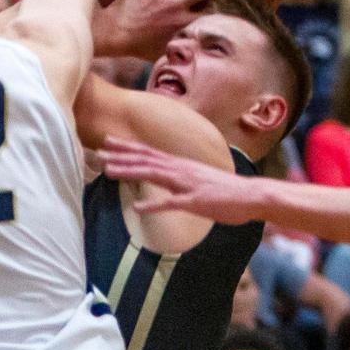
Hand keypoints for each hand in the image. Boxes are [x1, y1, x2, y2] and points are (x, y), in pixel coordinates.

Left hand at [99, 136, 262, 224]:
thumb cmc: (226, 190)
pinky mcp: (196, 201)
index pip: (149, 153)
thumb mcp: (198, 180)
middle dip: (121, 155)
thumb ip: (181, 178)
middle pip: (146, 159)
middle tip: (98, 151)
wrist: (251, 195)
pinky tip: (137, 207)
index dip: (127, 148)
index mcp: (181, 165)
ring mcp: (188, 184)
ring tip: (108, 171)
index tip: (108, 142)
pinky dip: (153, 204)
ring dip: (130, 171)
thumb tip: (167, 177)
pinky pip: (172, 203)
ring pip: (154, 175)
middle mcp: (182, 170)